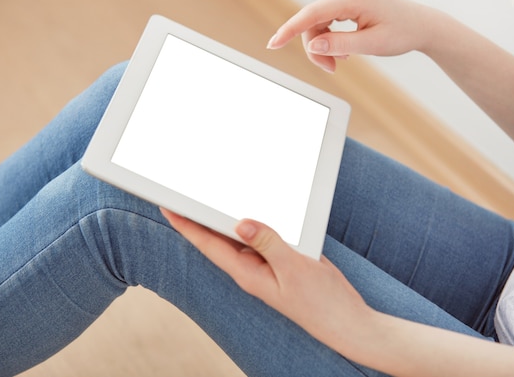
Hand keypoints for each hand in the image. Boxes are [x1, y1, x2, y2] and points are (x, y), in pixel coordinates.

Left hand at [160, 208, 372, 350]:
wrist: (346, 321)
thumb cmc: (321, 302)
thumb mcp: (294, 268)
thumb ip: (268, 243)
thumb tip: (241, 223)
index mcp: (247, 273)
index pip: (208, 244)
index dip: (186, 225)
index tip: (167, 206)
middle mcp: (251, 268)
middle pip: (217, 239)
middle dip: (197, 217)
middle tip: (180, 193)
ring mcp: (265, 265)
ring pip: (238, 236)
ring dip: (223, 218)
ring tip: (206, 196)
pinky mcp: (280, 261)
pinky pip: (259, 237)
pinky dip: (251, 222)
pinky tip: (249, 210)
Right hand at [267, 0, 437, 72]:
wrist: (420, 24)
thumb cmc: (402, 32)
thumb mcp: (371, 44)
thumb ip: (340, 45)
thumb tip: (314, 45)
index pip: (311, 14)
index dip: (289, 30)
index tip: (273, 44)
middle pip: (312, 22)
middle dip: (316, 48)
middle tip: (332, 69)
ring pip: (316, 23)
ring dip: (323, 45)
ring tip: (341, 61)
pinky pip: (325, 20)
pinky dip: (329, 38)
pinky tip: (344, 49)